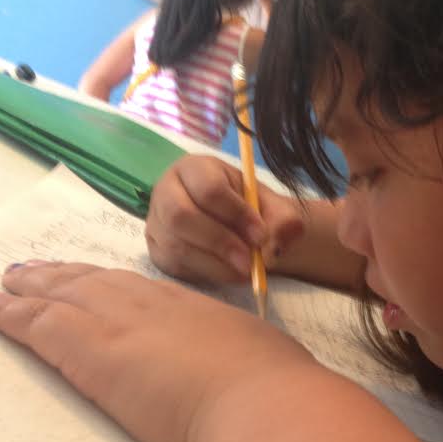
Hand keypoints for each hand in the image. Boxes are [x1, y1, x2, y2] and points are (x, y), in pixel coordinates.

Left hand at [0, 261, 316, 441]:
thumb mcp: (258, 352)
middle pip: (94, 281)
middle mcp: (150, 305)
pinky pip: (38, 324)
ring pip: (62, 294)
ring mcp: (120, 322)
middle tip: (34, 269)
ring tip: (6, 283)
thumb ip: (237, 349)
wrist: (257, 399)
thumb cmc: (270, 382)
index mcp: (188, 307)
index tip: (88, 277)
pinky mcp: (92, 350)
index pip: (135, 287)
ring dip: (31, 287)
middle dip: (61, 275)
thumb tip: (242, 359)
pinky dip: (10, 314)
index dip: (105, 281)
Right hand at [146, 155, 304, 284]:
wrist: (241, 228)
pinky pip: (174, 265)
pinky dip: (206, 273)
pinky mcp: (156, 249)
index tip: (261, 235)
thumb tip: (286, 233)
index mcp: (195, 168)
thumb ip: (284, 218)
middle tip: (251, 261)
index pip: (208, 189)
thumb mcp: (273, 208)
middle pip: (181, 216)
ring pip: (176, 245)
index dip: (236, 214)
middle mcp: (167, 190)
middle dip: (220, 242)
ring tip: (246, 270)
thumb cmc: (252, 210)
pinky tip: (230, 273)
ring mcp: (157, 221)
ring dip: (215, 263)